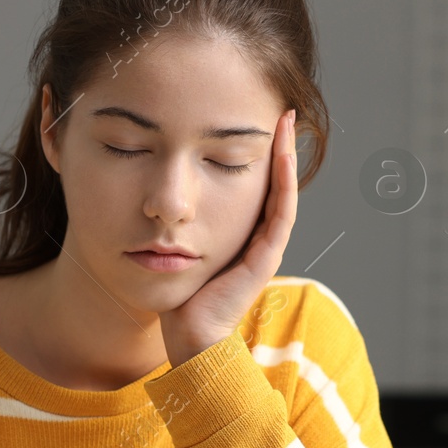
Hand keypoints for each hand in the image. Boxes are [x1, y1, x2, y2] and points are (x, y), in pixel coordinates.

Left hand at [159, 108, 297, 365]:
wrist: (189, 337)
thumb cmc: (180, 297)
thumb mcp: (180, 248)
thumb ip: (182, 224)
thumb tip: (162, 193)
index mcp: (243, 236)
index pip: (259, 185)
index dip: (262, 154)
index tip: (259, 119)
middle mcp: (259, 239)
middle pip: (274, 184)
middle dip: (278, 147)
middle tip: (281, 111)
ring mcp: (265, 248)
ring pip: (282, 193)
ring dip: (285, 156)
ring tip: (285, 123)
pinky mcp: (264, 258)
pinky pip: (280, 213)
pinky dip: (283, 182)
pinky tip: (282, 154)